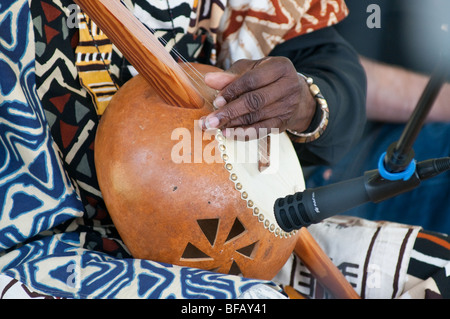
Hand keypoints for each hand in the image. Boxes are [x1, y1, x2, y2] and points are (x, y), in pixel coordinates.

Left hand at [200, 57, 315, 139]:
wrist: (293, 93)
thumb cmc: (265, 77)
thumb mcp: (250, 70)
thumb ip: (230, 75)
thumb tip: (208, 79)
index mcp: (280, 67)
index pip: (252, 80)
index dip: (232, 90)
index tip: (216, 101)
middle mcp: (288, 86)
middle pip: (255, 101)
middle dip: (230, 112)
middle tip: (209, 120)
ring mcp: (288, 106)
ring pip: (256, 117)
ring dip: (233, 124)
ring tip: (213, 127)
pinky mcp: (284, 122)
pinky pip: (261, 130)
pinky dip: (243, 133)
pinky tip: (228, 133)